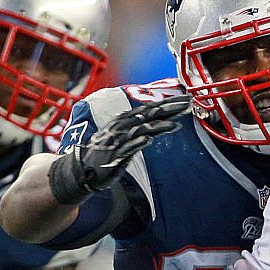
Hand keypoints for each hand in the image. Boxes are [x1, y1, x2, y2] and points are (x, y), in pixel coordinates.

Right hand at [48, 96, 191, 203]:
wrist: (81, 170)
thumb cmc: (104, 152)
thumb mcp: (123, 137)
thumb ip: (139, 128)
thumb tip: (158, 124)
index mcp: (125, 121)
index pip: (150, 109)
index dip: (168, 103)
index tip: (186, 100)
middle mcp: (122, 128)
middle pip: (148, 115)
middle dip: (168, 108)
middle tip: (187, 104)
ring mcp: (118, 141)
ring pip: (140, 130)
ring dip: (157, 126)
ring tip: (176, 124)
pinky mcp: (114, 156)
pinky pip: (127, 148)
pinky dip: (137, 143)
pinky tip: (148, 139)